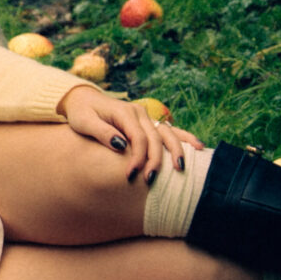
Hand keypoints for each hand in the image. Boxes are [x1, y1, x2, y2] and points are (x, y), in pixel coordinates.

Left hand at [59, 86, 203, 182]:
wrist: (83, 99)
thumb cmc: (82, 113)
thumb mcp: (84, 122)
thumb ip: (102, 132)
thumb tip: (121, 145)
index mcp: (125, 112)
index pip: (138, 138)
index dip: (137, 157)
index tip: (131, 175)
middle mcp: (140, 113)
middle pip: (155, 138)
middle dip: (155, 160)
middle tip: (150, 180)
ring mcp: (146, 116)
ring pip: (167, 134)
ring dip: (175, 151)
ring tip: (181, 169)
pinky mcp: (148, 122)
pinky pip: (169, 130)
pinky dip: (184, 138)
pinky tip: (199, 147)